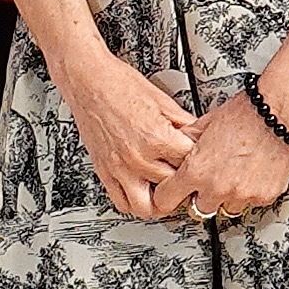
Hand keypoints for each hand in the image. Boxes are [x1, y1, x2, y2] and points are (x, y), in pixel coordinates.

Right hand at [61, 46, 202, 221]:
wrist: (88, 81)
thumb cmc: (119, 84)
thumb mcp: (162, 100)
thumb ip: (183, 122)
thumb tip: (199, 135)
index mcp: (157, 137)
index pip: (191, 164)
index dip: (199, 160)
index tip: (200, 160)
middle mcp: (138, 157)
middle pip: (173, 186)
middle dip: (183, 182)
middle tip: (187, 177)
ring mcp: (120, 167)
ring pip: (147, 207)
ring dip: (160, 204)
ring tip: (167, 194)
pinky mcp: (105, 171)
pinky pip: (121, 202)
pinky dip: (134, 204)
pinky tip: (143, 193)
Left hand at [179, 81, 288, 224]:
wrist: (278, 112)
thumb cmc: (246, 113)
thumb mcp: (205, 123)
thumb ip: (189, 140)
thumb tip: (179, 144)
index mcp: (196, 170)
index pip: (166, 199)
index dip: (167, 196)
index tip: (170, 195)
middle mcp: (217, 187)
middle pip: (198, 209)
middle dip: (201, 197)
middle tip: (210, 180)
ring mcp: (242, 195)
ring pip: (227, 209)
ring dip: (227, 197)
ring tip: (234, 174)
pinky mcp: (264, 196)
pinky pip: (251, 203)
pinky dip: (251, 193)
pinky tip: (252, 173)